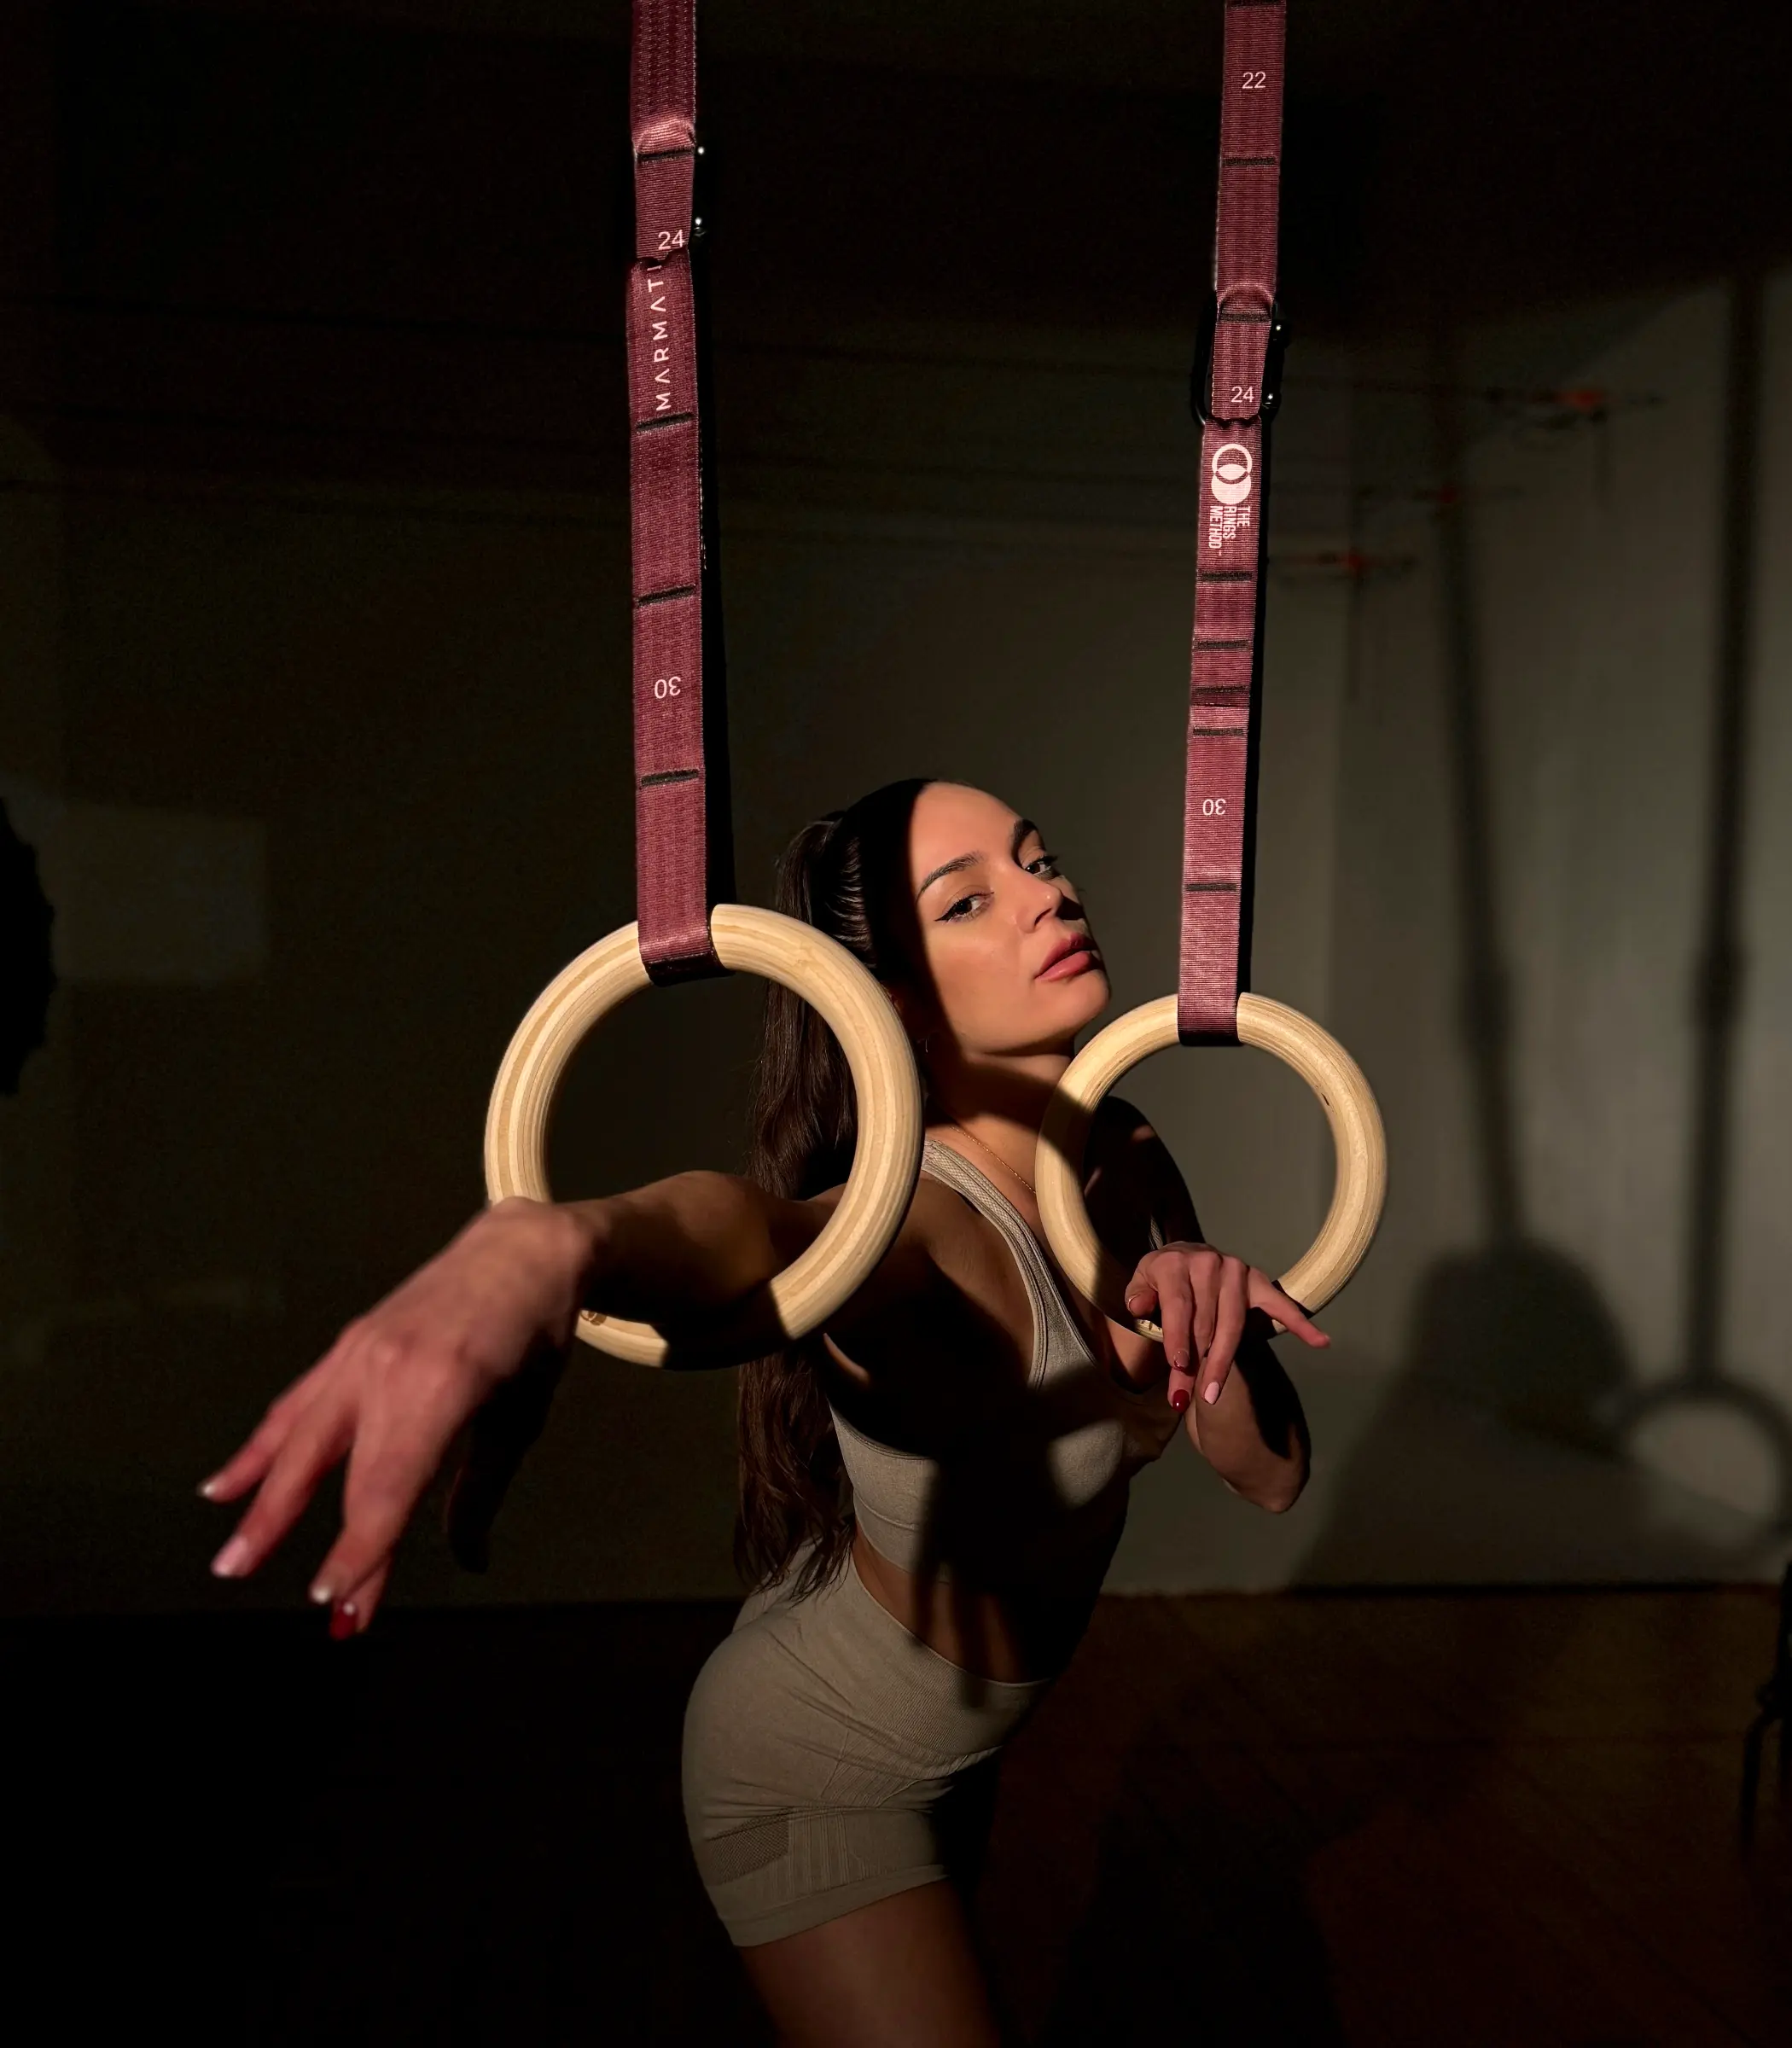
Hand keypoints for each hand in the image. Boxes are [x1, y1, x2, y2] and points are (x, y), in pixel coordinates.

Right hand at [198, 1197, 590, 1633]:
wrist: (523, 1251)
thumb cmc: (535, 1336)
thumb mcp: (521, 1418)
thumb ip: (481, 1492)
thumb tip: (469, 1560)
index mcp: (440, 1388)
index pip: (386, 1489)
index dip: (359, 1550)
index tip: (337, 1602)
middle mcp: (387, 1368)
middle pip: (329, 1467)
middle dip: (289, 1532)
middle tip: (259, 1588)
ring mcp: (360, 1351)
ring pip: (298, 1436)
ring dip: (260, 1498)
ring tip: (231, 1556)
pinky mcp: (348, 1344)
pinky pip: (297, 1403)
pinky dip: (261, 1446)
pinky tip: (226, 1483)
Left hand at [1123, 1243, 1327, 1412]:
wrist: (1183, 1255)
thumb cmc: (1159, 1280)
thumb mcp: (1139, 1284)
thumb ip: (1138, 1297)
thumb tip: (1140, 1308)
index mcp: (1174, 1263)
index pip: (1179, 1306)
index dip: (1178, 1337)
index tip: (1179, 1367)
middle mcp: (1208, 1262)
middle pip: (1206, 1322)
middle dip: (1199, 1363)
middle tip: (1194, 1397)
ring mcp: (1237, 1271)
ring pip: (1234, 1323)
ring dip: (1225, 1360)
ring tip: (1215, 1394)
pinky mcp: (1258, 1280)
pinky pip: (1281, 1304)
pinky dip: (1300, 1323)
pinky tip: (1320, 1342)